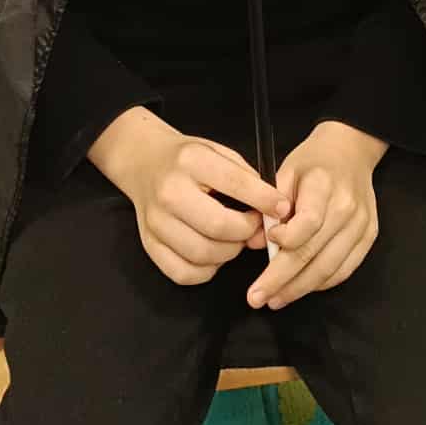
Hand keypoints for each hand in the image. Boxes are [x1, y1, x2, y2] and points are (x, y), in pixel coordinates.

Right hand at [108, 113, 291, 287]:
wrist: (143, 162)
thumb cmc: (187, 159)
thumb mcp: (217, 151)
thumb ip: (245, 177)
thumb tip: (273, 208)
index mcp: (191, 161)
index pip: (235, 183)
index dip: (264, 200)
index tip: (282, 209)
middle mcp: (169, 192)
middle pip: (218, 226)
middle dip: (247, 232)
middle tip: (255, 228)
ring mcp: (156, 222)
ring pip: (202, 254)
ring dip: (229, 253)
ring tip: (235, 240)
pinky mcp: (149, 245)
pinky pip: (183, 273)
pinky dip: (206, 271)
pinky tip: (214, 255)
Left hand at [247, 121, 386, 309]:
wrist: (351, 150)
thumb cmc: (313, 161)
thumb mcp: (286, 171)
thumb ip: (271, 206)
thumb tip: (256, 243)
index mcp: (324, 185)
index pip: (308, 223)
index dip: (285, 240)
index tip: (266, 243)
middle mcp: (347, 207)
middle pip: (313, 253)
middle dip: (280, 280)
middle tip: (257, 298)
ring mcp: (362, 224)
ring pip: (329, 268)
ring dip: (299, 289)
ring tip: (275, 299)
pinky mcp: (369, 236)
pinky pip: (344, 270)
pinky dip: (321, 284)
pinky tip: (301, 288)